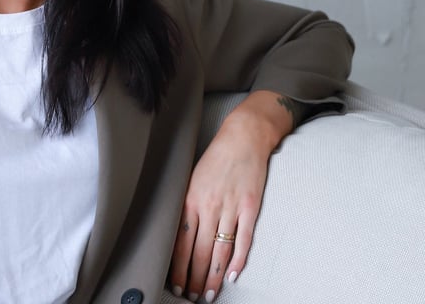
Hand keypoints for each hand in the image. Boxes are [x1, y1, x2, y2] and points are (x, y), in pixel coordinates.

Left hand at [168, 91, 295, 301]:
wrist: (243, 138)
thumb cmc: (215, 158)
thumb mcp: (192, 178)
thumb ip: (187, 205)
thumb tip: (179, 234)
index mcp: (190, 199)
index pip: (181, 242)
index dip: (178, 267)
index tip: (176, 284)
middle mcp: (209, 206)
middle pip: (200, 252)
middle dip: (195, 278)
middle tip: (192, 297)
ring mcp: (231, 208)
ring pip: (220, 250)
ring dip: (214, 276)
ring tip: (210, 294)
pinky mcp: (250, 208)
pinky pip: (243, 239)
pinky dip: (238, 260)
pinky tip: (233, 275)